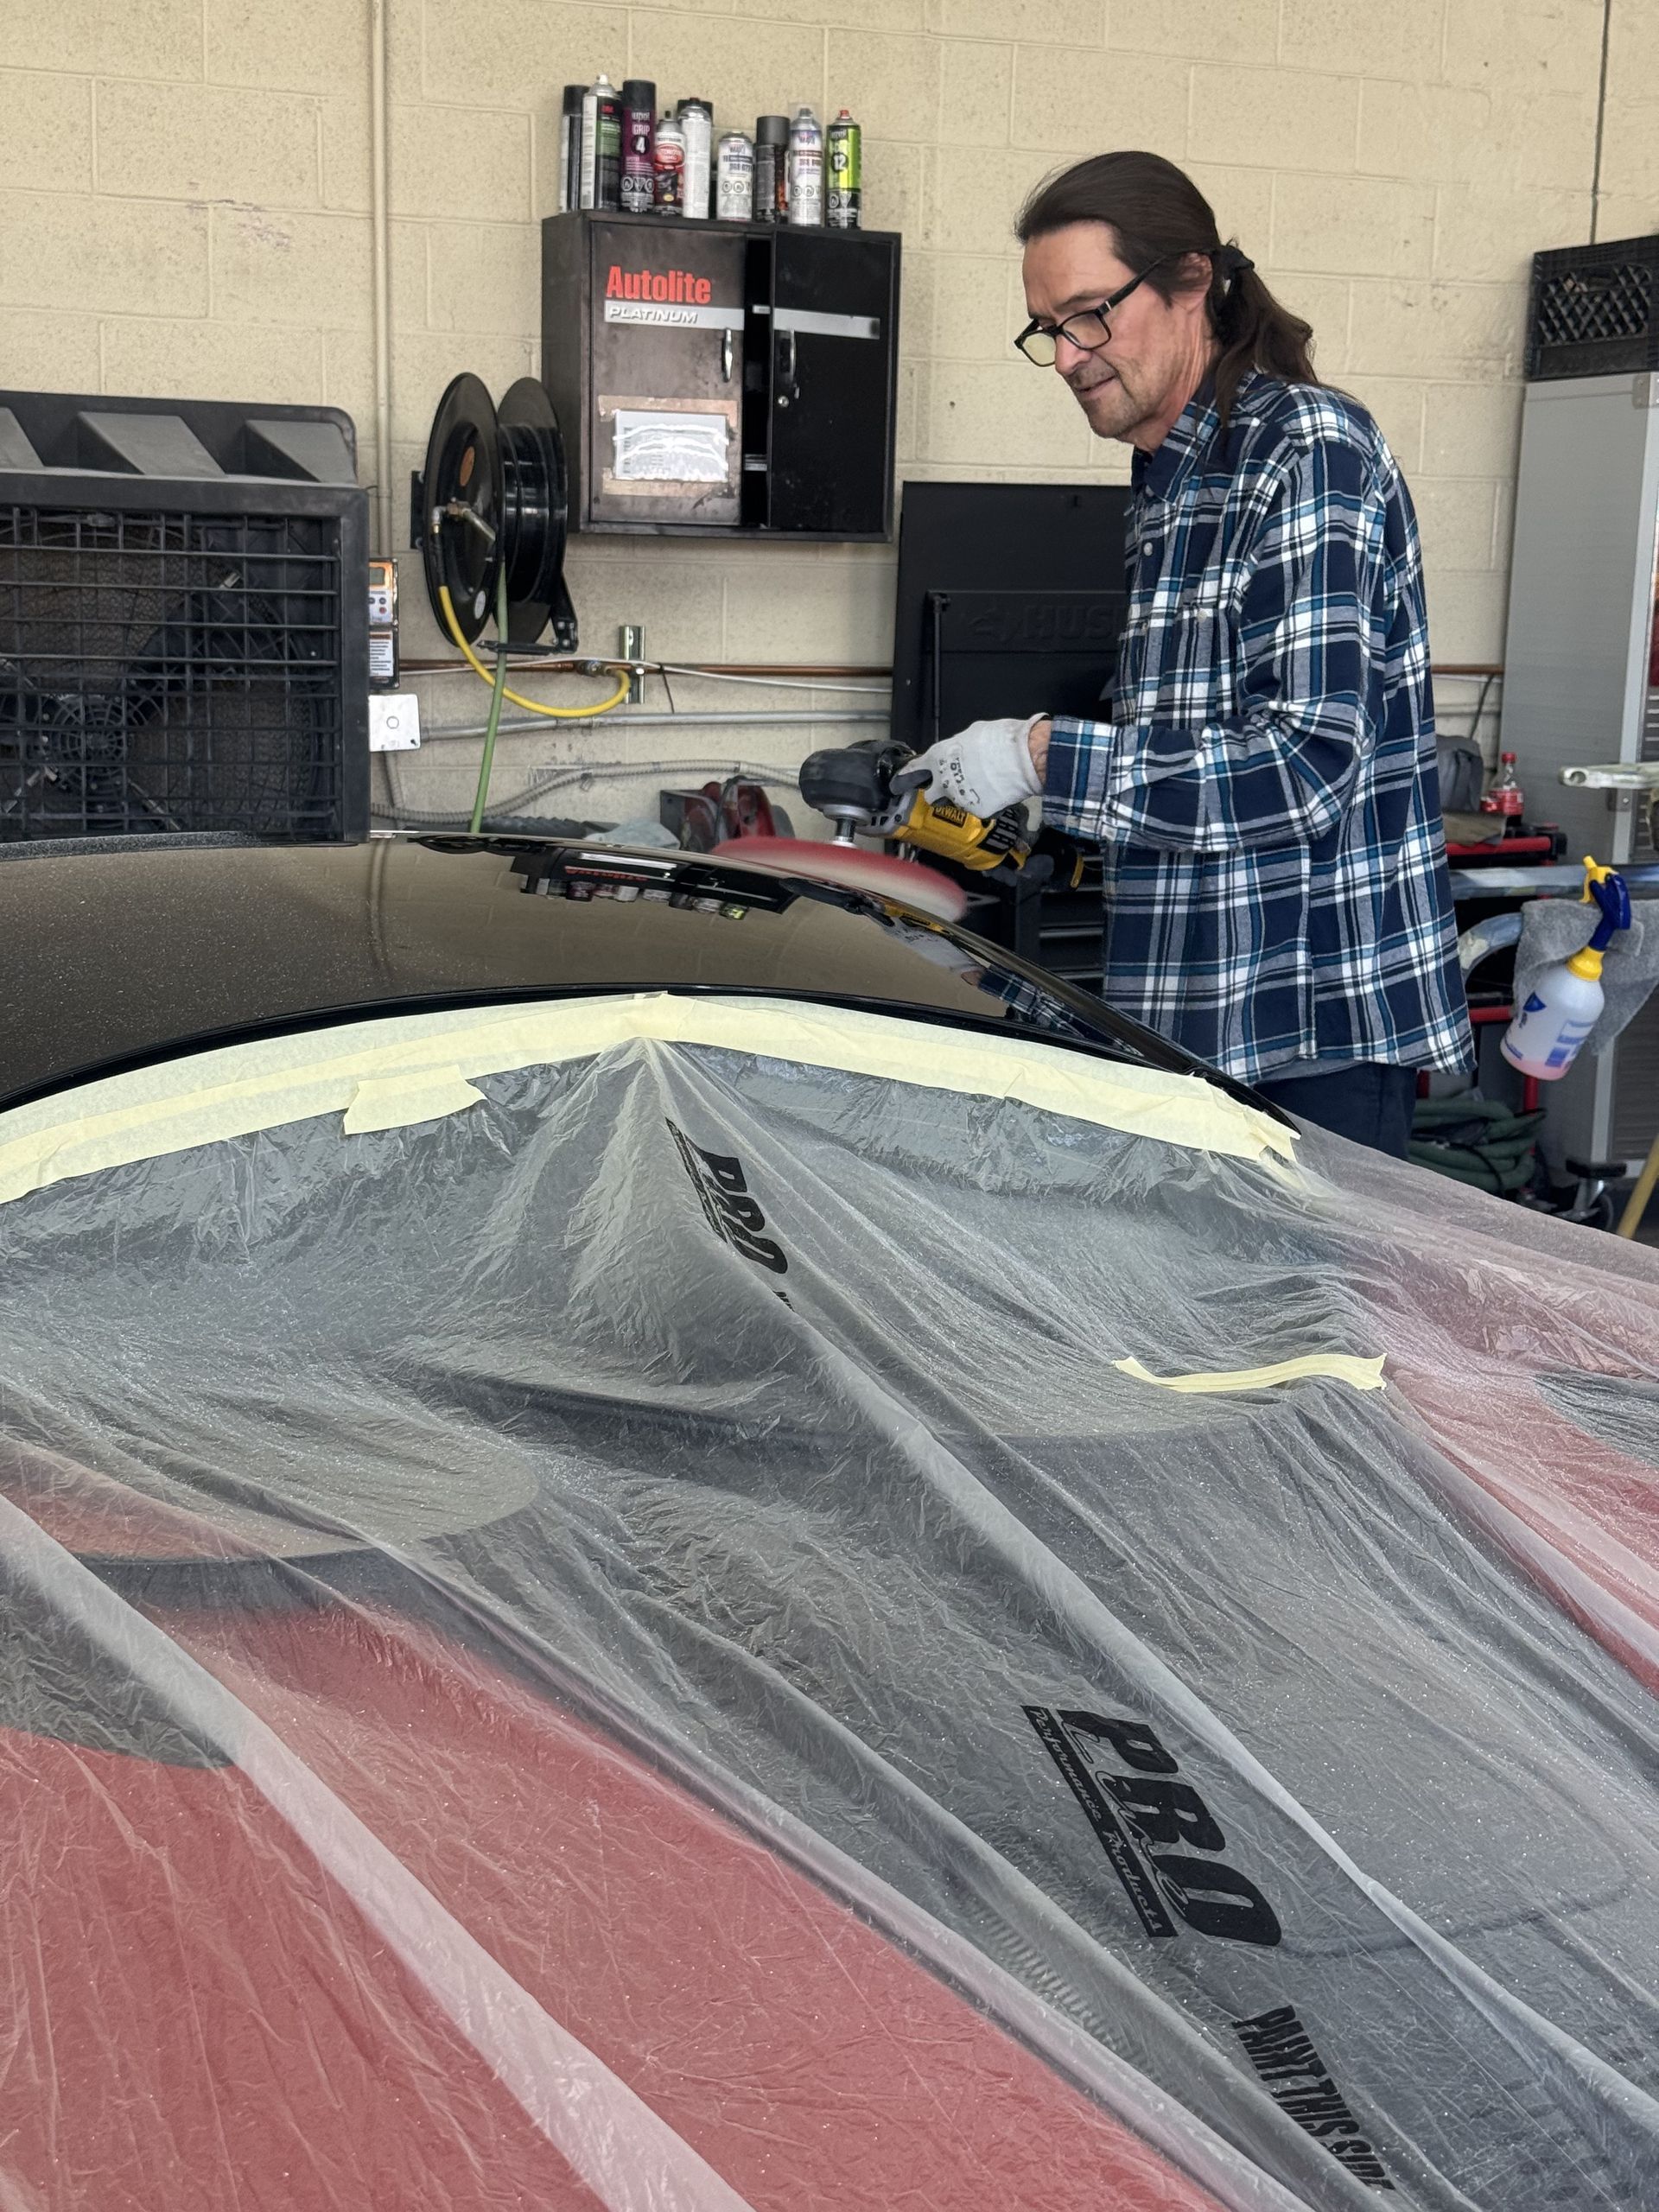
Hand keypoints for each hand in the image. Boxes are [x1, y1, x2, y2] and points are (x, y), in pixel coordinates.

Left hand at [892, 715, 1048, 816]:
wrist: (1024, 757)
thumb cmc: (1001, 740)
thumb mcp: (972, 733)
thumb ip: (957, 747)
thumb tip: (958, 751)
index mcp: (939, 757)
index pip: (915, 769)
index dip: (909, 775)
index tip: (901, 780)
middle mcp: (944, 780)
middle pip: (932, 795)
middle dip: (938, 792)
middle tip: (951, 786)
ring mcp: (959, 798)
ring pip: (957, 802)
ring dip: (965, 796)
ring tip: (984, 784)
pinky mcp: (977, 811)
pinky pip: (977, 808)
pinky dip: (985, 802)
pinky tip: (996, 791)